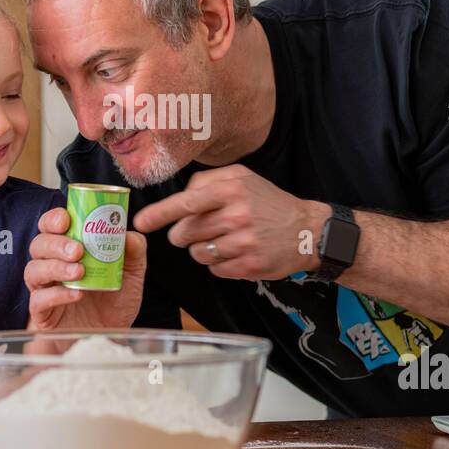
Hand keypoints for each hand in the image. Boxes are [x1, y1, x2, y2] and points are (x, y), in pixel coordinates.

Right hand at [24, 206, 146, 332]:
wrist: (113, 338)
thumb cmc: (116, 302)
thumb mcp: (132, 274)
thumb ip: (134, 252)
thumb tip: (127, 233)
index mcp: (68, 250)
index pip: (51, 227)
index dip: (53, 219)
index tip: (66, 220)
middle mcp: (52, 266)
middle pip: (38, 244)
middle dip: (56, 243)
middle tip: (78, 250)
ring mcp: (45, 290)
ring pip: (33, 270)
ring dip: (54, 267)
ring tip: (79, 272)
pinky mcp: (43, 314)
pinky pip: (38, 300)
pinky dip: (56, 295)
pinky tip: (76, 294)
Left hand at [133, 164, 323, 281]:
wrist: (308, 230)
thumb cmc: (269, 202)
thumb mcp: (242, 178)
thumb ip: (208, 181)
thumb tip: (181, 197)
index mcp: (231, 190)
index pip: (186, 203)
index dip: (159, 214)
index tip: (141, 223)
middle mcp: (236, 216)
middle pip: (185, 233)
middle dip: (184, 234)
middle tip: (203, 229)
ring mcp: (243, 243)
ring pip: (197, 253)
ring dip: (203, 249)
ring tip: (224, 240)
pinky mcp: (249, 266)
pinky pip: (215, 270)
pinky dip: (219, 264)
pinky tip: (236, 253)